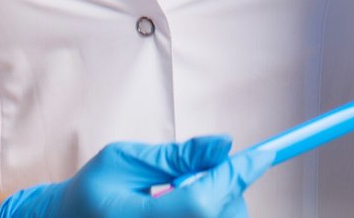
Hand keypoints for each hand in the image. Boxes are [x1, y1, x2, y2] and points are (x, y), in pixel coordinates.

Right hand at [0, 135, 273, 217]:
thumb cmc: (90, 191)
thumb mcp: (125, 160)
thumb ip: (176, 156)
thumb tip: (224, 143)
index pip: (205, 201)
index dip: (237, 175)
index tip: (263, 155)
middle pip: (221, 217)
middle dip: (227, 188)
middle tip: (207, 169)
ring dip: (218, 204)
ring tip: (181, 193)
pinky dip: (209, 215)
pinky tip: (184, 208)